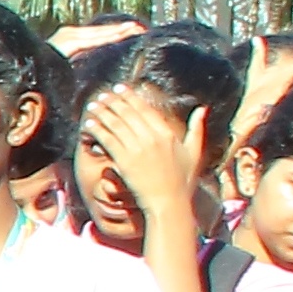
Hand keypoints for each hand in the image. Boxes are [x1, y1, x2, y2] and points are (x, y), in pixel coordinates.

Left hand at [82, 86, 204, 238]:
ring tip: (93, 105)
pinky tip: (89, 124)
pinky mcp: (124, 161)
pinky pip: (107, 140)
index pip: (145, 109)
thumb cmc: (182, 180)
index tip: (120, 88)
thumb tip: (203, 108)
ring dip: (102, 112)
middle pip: (128, 113)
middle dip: (113, 101)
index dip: (130, 97)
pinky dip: (97, 130)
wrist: (169, 202)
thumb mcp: (195, 152)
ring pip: (116, 124)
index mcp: (167, 133)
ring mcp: (137, 149)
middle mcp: (152, 138)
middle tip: (102, 95)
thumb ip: (197, 128)